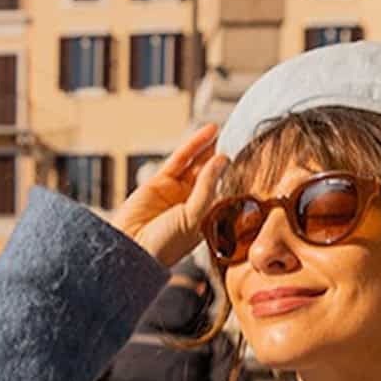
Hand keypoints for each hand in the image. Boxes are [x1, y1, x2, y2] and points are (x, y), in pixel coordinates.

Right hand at [111, 124, 229, 267]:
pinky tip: (207, 133)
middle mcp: (192, 205)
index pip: (223, 191)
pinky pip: (179, 160)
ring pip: (195, 164)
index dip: (232, 174)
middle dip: (220, 158)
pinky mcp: (159, 182)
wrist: (131, 250)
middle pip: (210, 175)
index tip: (249, 158)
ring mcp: (175, 192)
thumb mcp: (194, 217)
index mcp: (206, 219)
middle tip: (236, 137)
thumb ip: (207, 187)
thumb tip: (221, 159)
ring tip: (220, 129)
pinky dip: (193, 145)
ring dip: (207, 147)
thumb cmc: (164, 245)